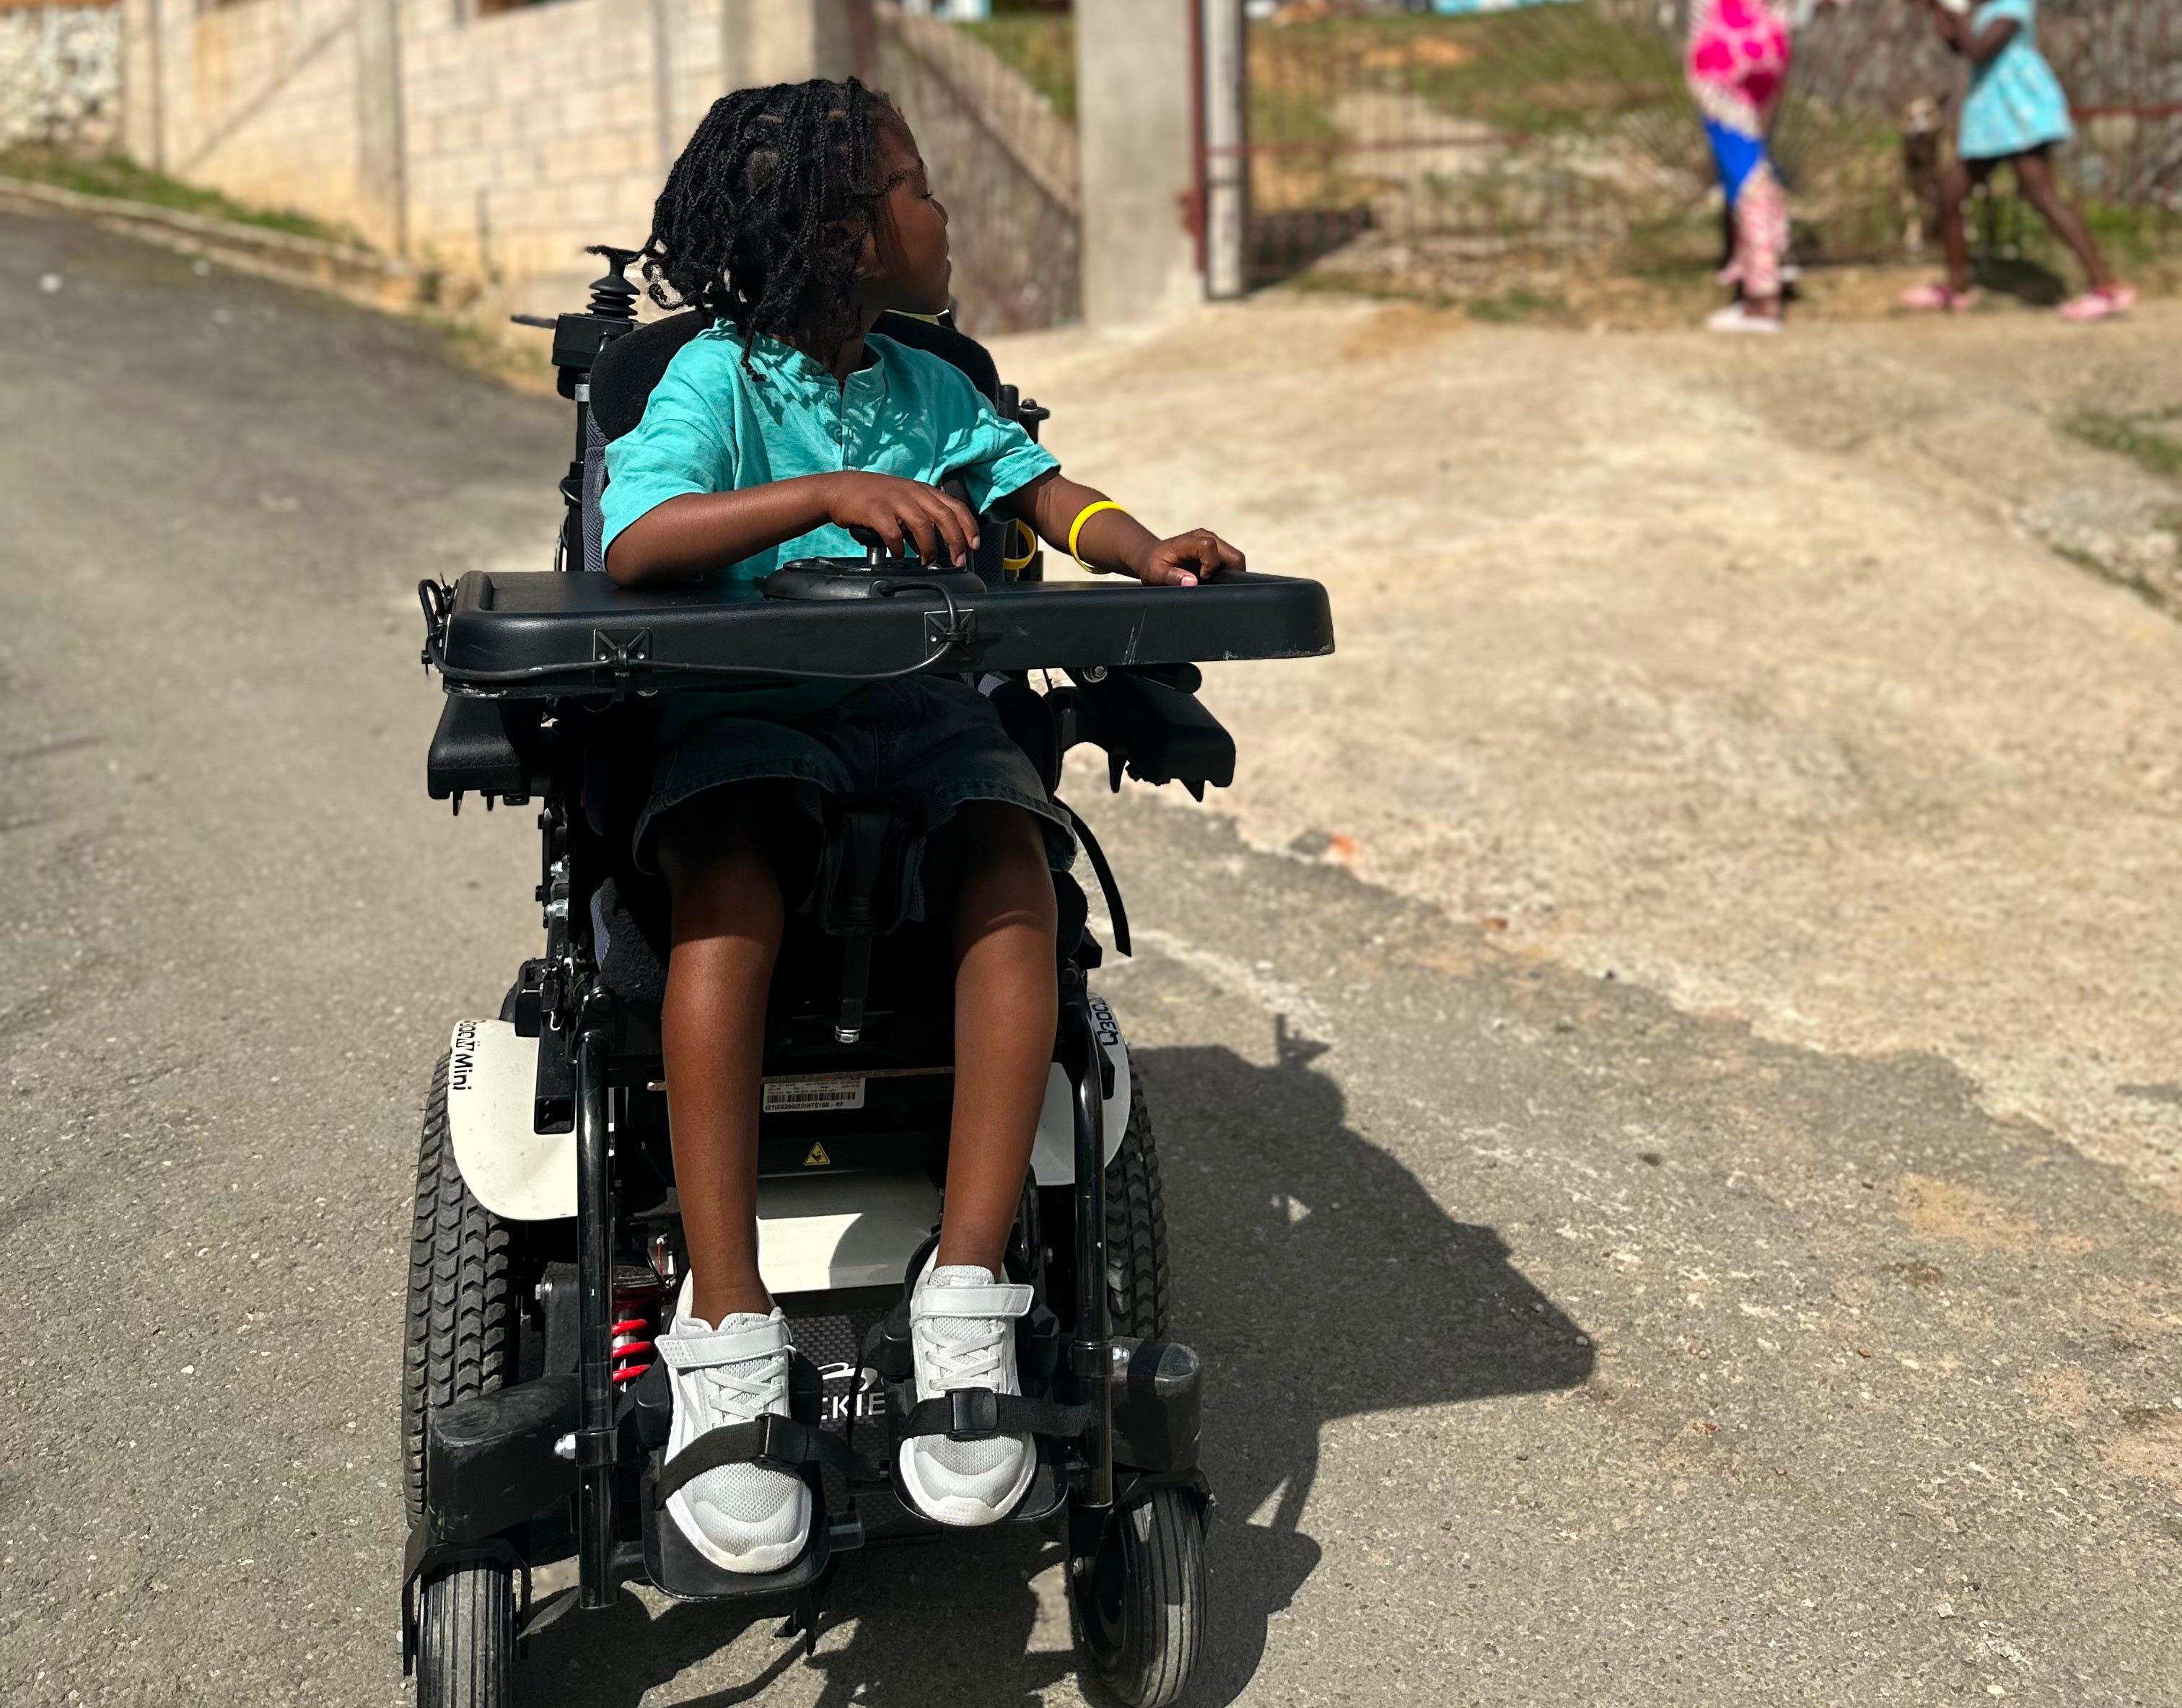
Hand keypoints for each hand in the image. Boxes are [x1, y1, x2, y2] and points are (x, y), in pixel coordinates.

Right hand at [822, 472, 978, 566]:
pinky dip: (900, 549)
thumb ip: (920, 518)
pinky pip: (894, 534)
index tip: (974, 545)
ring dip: (928, 548)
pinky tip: (898, 555)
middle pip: (944, 516)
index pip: (955, 506)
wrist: (838, 489)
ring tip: (926, 562)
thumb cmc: (872, 497)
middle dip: (955, 541)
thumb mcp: (902, 501)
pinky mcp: (876, 510)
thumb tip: (934, 545)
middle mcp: (912, 492)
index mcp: (922, 490)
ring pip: (922, 525)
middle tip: (958, 560)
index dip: (968, 526)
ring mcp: (894, 500)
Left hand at [1138, 528, 1244, 587]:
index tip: (1201, 577)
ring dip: (1229, 574)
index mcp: (1190, 541)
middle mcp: (1205, 537)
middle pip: (1233, 554)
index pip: (1211, 546)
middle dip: (1229, 573)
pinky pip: (1231, 561)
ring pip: (1236, 558)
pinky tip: (1213, 579)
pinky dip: (1227, 573)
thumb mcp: (1156, 573)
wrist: (1152, 556)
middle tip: (1212, 584)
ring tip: (1211, 582)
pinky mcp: (1217, 550)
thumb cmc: (1153, 564)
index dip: (1210, 565)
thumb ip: (1172, 577)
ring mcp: (1214, 542)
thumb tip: (1191, 582)